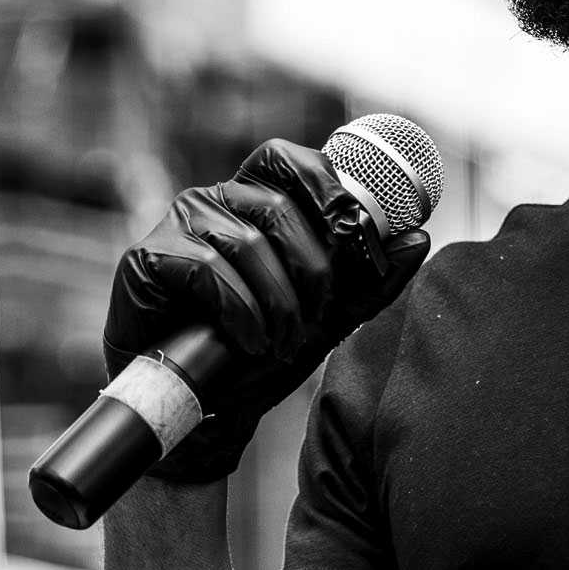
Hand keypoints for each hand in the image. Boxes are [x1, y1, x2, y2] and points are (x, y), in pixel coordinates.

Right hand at [105, 139, 430, 482]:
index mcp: (256, 200)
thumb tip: (420, 237)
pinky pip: (207, 270)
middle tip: (316, 316)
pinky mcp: (147, 256)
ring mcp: (178, 223)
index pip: (294, 162)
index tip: (357, 231)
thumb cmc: (262, 351)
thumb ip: (372, 278)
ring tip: (279, 342)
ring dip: (278, 303)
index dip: (329, 186)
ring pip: (247, 242)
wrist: (205, 407)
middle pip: (277, 205)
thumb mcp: (329, 316)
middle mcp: (215, 200)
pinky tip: (247, 343)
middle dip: (311, 267)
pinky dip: (240, 313)